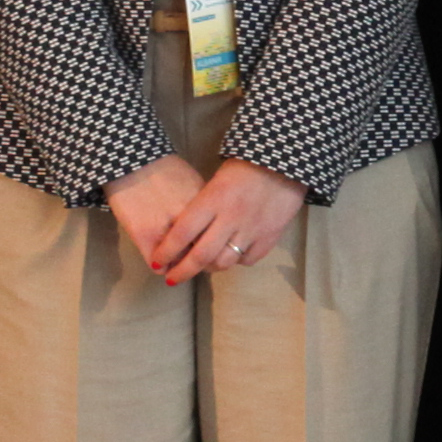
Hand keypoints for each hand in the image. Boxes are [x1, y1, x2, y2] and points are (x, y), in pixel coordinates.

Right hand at [104, 155, 206, 274]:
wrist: (134, 161)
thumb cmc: (166, 171)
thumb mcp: (195, 186)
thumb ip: (206, 209)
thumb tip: (212, 230)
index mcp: (206, 207)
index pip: (220, 240)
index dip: (217, 250)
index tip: (210, 253)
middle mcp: (190, 220)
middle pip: (203, 256)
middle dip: (202, 264)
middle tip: (194, 264)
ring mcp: (166, 230)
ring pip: (180, 264)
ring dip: (179, 267)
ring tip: (175, 265)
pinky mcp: (144, 236)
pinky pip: (158, 265)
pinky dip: (160, 267)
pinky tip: (160, 262)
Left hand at [142, 158, 309, 284]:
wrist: (284, 163)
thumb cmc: (244, 167)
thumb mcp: (216, 180)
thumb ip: (202, 207)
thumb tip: (185, 233)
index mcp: (213, 199)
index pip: (182, 233)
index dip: (166, 251)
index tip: (157, 262)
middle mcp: (230, 217)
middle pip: (201, 256)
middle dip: (182, 272)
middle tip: (172, 278)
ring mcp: (251, 229)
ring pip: (224, 262)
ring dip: (210, 267)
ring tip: (204, 265)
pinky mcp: (270, 237)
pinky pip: (248, 260)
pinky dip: (237, 260)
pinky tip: (233, 253)